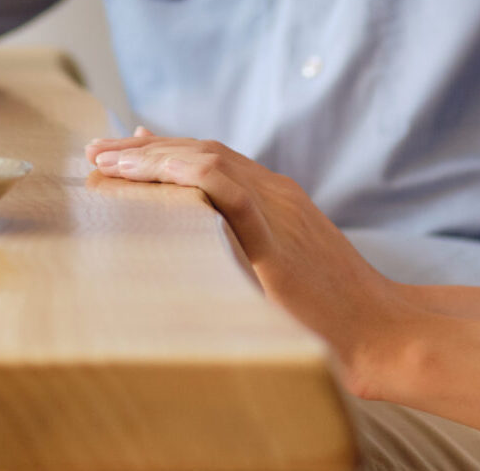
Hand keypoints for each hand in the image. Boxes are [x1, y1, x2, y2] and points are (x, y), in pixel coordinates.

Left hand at [86, 130, 423, 392]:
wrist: (382, 332)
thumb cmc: (333, 317)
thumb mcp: (283, 275)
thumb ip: (249, 253)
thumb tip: (205, 259)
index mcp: (276, 199)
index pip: (212, 157)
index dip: (165, 150)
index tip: (126, 149)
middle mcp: (275, 192)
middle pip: (201, 149)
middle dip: (145, 149)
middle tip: (98, 150)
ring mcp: (279, 206)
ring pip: (207, 158)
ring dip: (152, 156)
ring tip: (107, 160)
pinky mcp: (277, 233)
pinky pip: (228, 188)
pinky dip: (188, 172)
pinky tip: (153, 171)